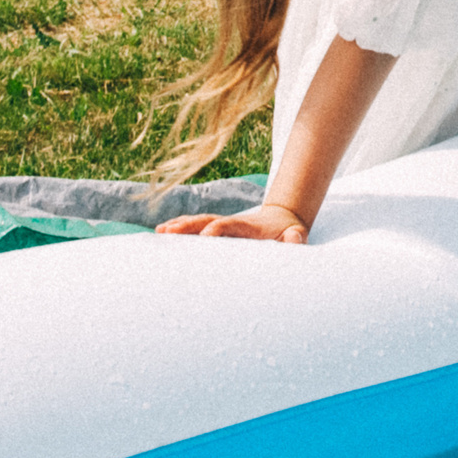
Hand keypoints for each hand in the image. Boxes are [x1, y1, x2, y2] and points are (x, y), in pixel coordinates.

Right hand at [155, 202, 307, 243]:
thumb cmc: (289, 235)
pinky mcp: (218, 230)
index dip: (219, 229)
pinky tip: (162, 232)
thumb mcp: (297, 236)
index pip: (232, 225)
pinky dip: (180, 228)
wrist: (284, 219)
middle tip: (168, 232)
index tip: (204, 236)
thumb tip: (294, 237)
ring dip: (180, 226)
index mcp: (251, 227)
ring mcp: (224, 225)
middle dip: (189, 226)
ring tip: (160, 232)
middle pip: (208, 220)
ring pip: (199, 223)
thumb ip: (297, 238)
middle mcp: (233, 223)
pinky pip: (197, 227)